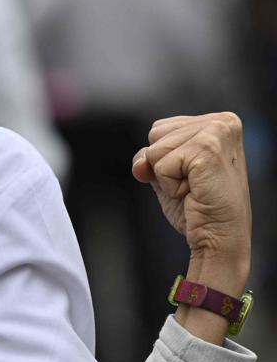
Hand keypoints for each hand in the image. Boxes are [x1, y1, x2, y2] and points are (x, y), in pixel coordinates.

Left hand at [133, 112, 250, 264]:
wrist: (220, 239)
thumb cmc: (200, 208)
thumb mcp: (168, 174)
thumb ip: (149, 158)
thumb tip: (140, 164)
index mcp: (218, 122)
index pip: (160, 128)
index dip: (165, 158)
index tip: (193, 177)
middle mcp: (222, 122)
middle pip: (155, 134)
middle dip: (164, 165)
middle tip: (194, 185)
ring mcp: (217, 133)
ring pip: (155, 149)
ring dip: (167, 176)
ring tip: (195, 188)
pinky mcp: (207, 149)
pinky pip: (160, 165)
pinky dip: (169, 185)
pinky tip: (194, 192)